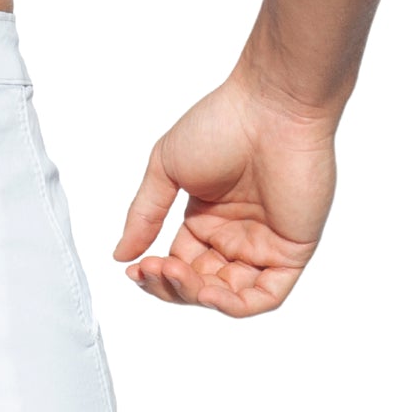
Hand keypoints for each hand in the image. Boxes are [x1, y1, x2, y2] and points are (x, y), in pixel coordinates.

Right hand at [114, 71, 335, 315]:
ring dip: (196, 294)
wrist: (270, 107)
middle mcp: (236, 235)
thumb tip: (120, 255)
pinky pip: (266, 295)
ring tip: (175, 272)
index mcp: (207, 217)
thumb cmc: (220, 124)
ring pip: (229, 295)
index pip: (179, 263)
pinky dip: (235, 304)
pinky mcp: (292, 251)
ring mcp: (265, 244)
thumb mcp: (166, 169)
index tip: (133, 269)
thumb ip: (144, 214)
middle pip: (199, 284)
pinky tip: (209, 291)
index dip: (155, 274)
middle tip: (153, 268)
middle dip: (171, 285)